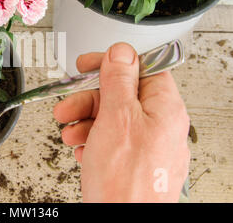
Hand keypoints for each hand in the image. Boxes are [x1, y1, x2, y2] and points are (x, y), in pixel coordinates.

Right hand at [54, 43, 189, 202]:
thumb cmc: (125, 181)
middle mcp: (160, 126)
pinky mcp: (134, 163)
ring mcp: (147, 146)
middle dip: (88, 99)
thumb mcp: (117, 117)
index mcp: (165, 108)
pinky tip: (80, 149)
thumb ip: (118, 80)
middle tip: (67, 105)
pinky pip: (111, 141)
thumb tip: (120, 52)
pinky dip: (92, 140)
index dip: (112, 64)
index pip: (141, 69)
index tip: (88, 65)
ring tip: (69, 132)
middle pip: (121, 96)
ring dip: (85, 121)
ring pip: (112, 119)